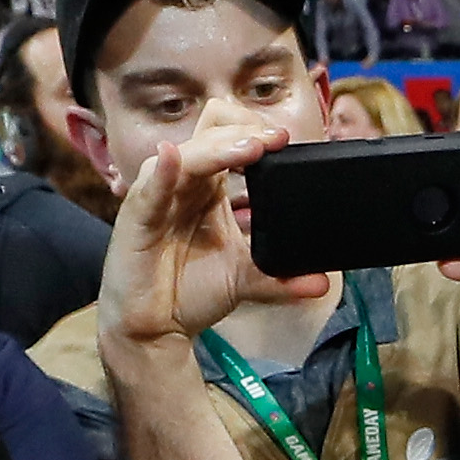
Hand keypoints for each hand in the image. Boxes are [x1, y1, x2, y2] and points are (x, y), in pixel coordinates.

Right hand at [100, 98, 325, 354]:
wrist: (156, 327)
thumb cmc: (189, 291)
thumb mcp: (244, 280)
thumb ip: (282, 278)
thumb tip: (322, 281)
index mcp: (210, 187)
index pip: (229, 140)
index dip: (255, 133)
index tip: (286, 141)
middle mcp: (184, 182)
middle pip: (210, 136)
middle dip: (245, 132)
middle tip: (276, 141)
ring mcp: (159, 195)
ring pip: (187, 156)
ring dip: (218, 148)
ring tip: (251, 148)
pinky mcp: (137, 216)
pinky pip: (149, 188)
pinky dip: (162, 171)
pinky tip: (172, 158)